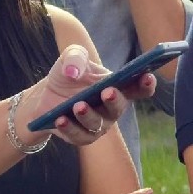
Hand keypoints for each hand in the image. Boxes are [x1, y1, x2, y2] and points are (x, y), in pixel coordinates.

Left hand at [21, 45, 156, 146]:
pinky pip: (78, 135)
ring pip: (97, 124)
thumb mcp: (70, 58)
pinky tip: (60, 119)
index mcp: (117, 87)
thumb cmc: (68, 73)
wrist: (46, 93)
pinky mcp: (81, 136)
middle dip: (115, 100)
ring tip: (78, 106)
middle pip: (119, 107)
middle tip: (108, 92)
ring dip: (88, 115)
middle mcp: (112, 109)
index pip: (138, 88)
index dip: (146, 84)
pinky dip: (69, 128)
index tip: (147, 77)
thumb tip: (73, 71)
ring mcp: (98, 124)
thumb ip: (75, 57)